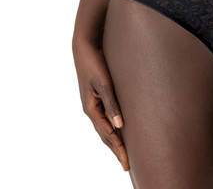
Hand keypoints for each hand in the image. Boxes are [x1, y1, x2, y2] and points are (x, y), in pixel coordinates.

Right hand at [73, 39, 129, 170]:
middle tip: (126, 165)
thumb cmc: (95, 63)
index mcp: (91, 109)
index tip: (126, 163)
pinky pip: (104, 118)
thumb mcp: (104, 83)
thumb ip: (112, 104)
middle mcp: (90, 109)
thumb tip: (120, 126)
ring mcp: (92, 104)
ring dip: (113, 141)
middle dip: (116, 150)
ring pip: (104, 128)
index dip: (118, 149)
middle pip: (105, 135)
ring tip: (123, 153)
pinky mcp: (96, 97)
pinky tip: (118, 129)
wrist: (85, 47)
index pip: (107, 135)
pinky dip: (111, 128)